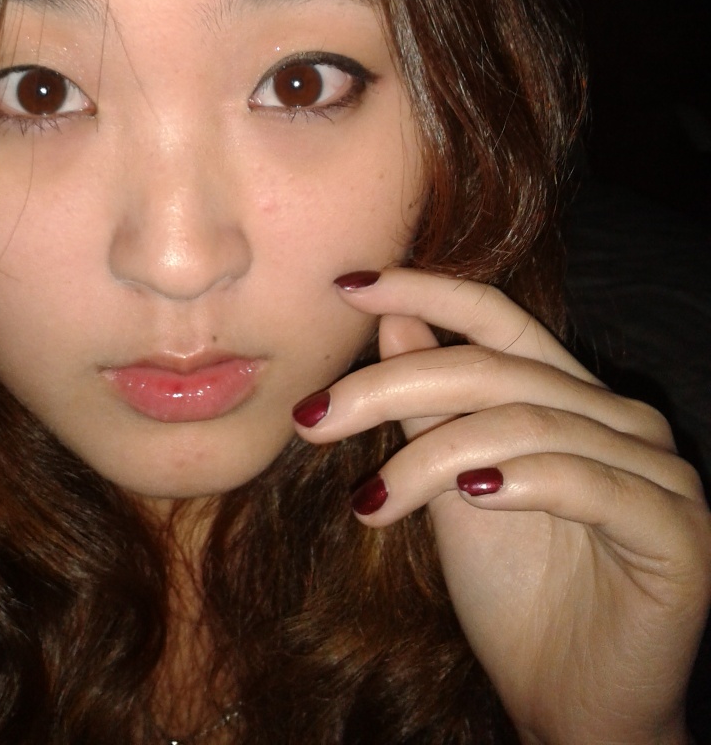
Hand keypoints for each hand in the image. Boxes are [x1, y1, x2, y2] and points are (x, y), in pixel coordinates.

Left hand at [292, 269, 710, 744]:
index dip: (426, 290)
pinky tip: (473, 498)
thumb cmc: (514, 594)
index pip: (498, 317)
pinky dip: (523, 480)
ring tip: (370, 500)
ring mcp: (656, 469)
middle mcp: (618, 417)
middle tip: (314, 418)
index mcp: (567, 395)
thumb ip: (432, 407)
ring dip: (432, 457)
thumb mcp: (452, 489)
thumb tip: (392, 319)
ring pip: (527, 423)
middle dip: (392, 385)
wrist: (572, 705)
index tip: (348, 286)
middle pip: (494, 369)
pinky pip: (589, 480)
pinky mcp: (675, 528)